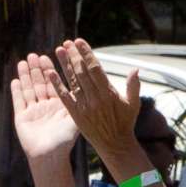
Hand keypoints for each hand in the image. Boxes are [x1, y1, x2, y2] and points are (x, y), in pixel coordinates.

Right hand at [8, 54, 79, 164]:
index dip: (54, 69)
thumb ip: (78, 102)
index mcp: (60, 105)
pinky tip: (15, 79)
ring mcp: (33, 112)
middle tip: (35, 55)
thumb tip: (88, 86)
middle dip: (38, 69)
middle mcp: (46, 107)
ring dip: (26, 75)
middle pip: (41, 84)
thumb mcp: (74, 119)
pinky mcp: (22, 118)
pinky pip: (19, 101)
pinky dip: (17, 90)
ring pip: (29, 89)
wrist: (49, 157)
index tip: (53, 56)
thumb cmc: (64, 141)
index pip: (56, 83)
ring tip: (24, 61)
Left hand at [50, 39, 142, 163]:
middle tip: (67, 42)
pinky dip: (57, 85)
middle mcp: (95, 98)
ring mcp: (84, 106)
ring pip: (72, 81)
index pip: (95, 68)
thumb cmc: (125, 122)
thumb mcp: (133, 104)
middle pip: (82, 72)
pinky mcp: (76, 114)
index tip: (79, 41)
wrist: (114, 145)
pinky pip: (65, 97)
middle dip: (74, 55)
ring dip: (64, 65)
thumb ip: (133, 86)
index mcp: (108, 93)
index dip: (86, 54)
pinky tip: (50, 73)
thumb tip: (135, 69)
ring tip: (58, 50)